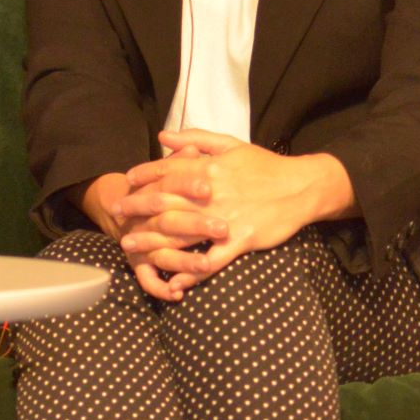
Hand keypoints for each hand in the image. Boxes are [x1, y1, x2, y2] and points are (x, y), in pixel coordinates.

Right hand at [102, 164, 226, 300]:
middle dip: (195, 225)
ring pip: (163, 252)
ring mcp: (141, 242)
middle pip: (169, 220)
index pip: (168, 185)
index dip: (187, 185)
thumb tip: (193, 147)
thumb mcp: (169, 170)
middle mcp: (145, 218)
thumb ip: (182, 160)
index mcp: (153, 191)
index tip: (208, 187)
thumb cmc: (155, 188)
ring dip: (184, 261)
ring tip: (206, 264)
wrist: (114, 204)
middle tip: (222, 228)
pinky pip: (148, 279)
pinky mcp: (139, 262)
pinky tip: (178, 294)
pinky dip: (160, 288)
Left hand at [122, 130, 340, 293]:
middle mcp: (212, 193)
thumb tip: (163, 136)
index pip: (167, 170)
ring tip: (130, 246)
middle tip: (116, 215)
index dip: (143, 176)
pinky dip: (192, 273)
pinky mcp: (241, 241)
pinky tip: (173, 283)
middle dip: (137, 208)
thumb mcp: (232, 145)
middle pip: (165, 201)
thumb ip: (196, 139)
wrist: (303, 187)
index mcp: (210, 167)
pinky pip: (212, 260)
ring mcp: (226, 219)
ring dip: (152, 241)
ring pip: (181, 232)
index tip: (125, 182)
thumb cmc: (265, 166)